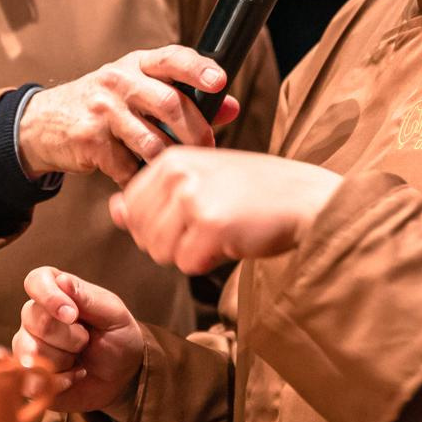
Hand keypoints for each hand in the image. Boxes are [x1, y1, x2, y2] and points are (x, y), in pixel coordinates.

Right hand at [12, 266, 145, 413]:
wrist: (121, 378)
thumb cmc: (118, 339)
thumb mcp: (114, 315)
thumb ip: (88, 297)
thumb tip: (62, 280)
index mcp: (57, 292)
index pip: (36, 281)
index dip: (50, 297)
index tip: (73, 315)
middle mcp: (35, 316)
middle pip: (35, 320)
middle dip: (70, 337)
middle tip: (87, 341)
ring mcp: (28, 346)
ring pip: (31, 352)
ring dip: (64, 360)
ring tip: (78, 359)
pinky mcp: (27, 375)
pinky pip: (30, 378)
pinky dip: (59, 381)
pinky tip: (73, 376)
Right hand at [18, 46, 243, 185]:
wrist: (44, 123)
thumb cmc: (104, 105)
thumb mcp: (140, 90)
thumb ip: (185, 97)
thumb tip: (230, 106)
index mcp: (137, 64)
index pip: (172, 58)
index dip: (198, 69)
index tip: (219, 82)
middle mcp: (118, 80)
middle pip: (169, 104)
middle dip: (195, 131)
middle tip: (206, 147)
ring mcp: (102, 109)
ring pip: (151, 142)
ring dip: (168, 160)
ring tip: (173, 166)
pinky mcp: (89, 139)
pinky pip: (127, 166)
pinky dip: (138, 177)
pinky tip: (138, 176)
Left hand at [108, 150, 343, 273]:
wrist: (306, 198)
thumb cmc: (258, 191)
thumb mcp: (201, 180)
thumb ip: (155, 195)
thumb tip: (115, 211)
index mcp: (171, 158)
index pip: (131, 207)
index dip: (158, 223)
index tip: (193, 213)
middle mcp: (177, 173)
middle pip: (142, 232)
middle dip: (172, 241)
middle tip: (210, 225)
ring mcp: (192, 197)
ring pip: (160, 251)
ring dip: (191, 252)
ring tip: (222, 230)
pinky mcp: (209, 225)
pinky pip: (187, 264)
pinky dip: (210, 261)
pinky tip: (234, 239)